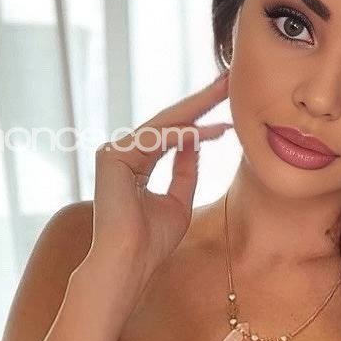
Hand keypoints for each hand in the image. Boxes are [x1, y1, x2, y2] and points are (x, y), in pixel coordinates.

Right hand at [91, 71, 231, 282]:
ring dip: (198, 109)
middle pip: (169, 121)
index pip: (171, 134)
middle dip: (201, 101)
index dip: (201, 120)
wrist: (130, 261)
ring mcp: (115, 152)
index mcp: (136, 164)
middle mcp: (123, 153)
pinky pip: (156, 139)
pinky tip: (210, 130)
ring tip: (225, 92)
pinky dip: (184, 134)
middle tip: (228, 79)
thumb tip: (195, 142)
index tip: (227, 108)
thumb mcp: (178, 201)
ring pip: (164, 124)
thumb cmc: (152, 241)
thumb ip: (185, 171)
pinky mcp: (112, 155)